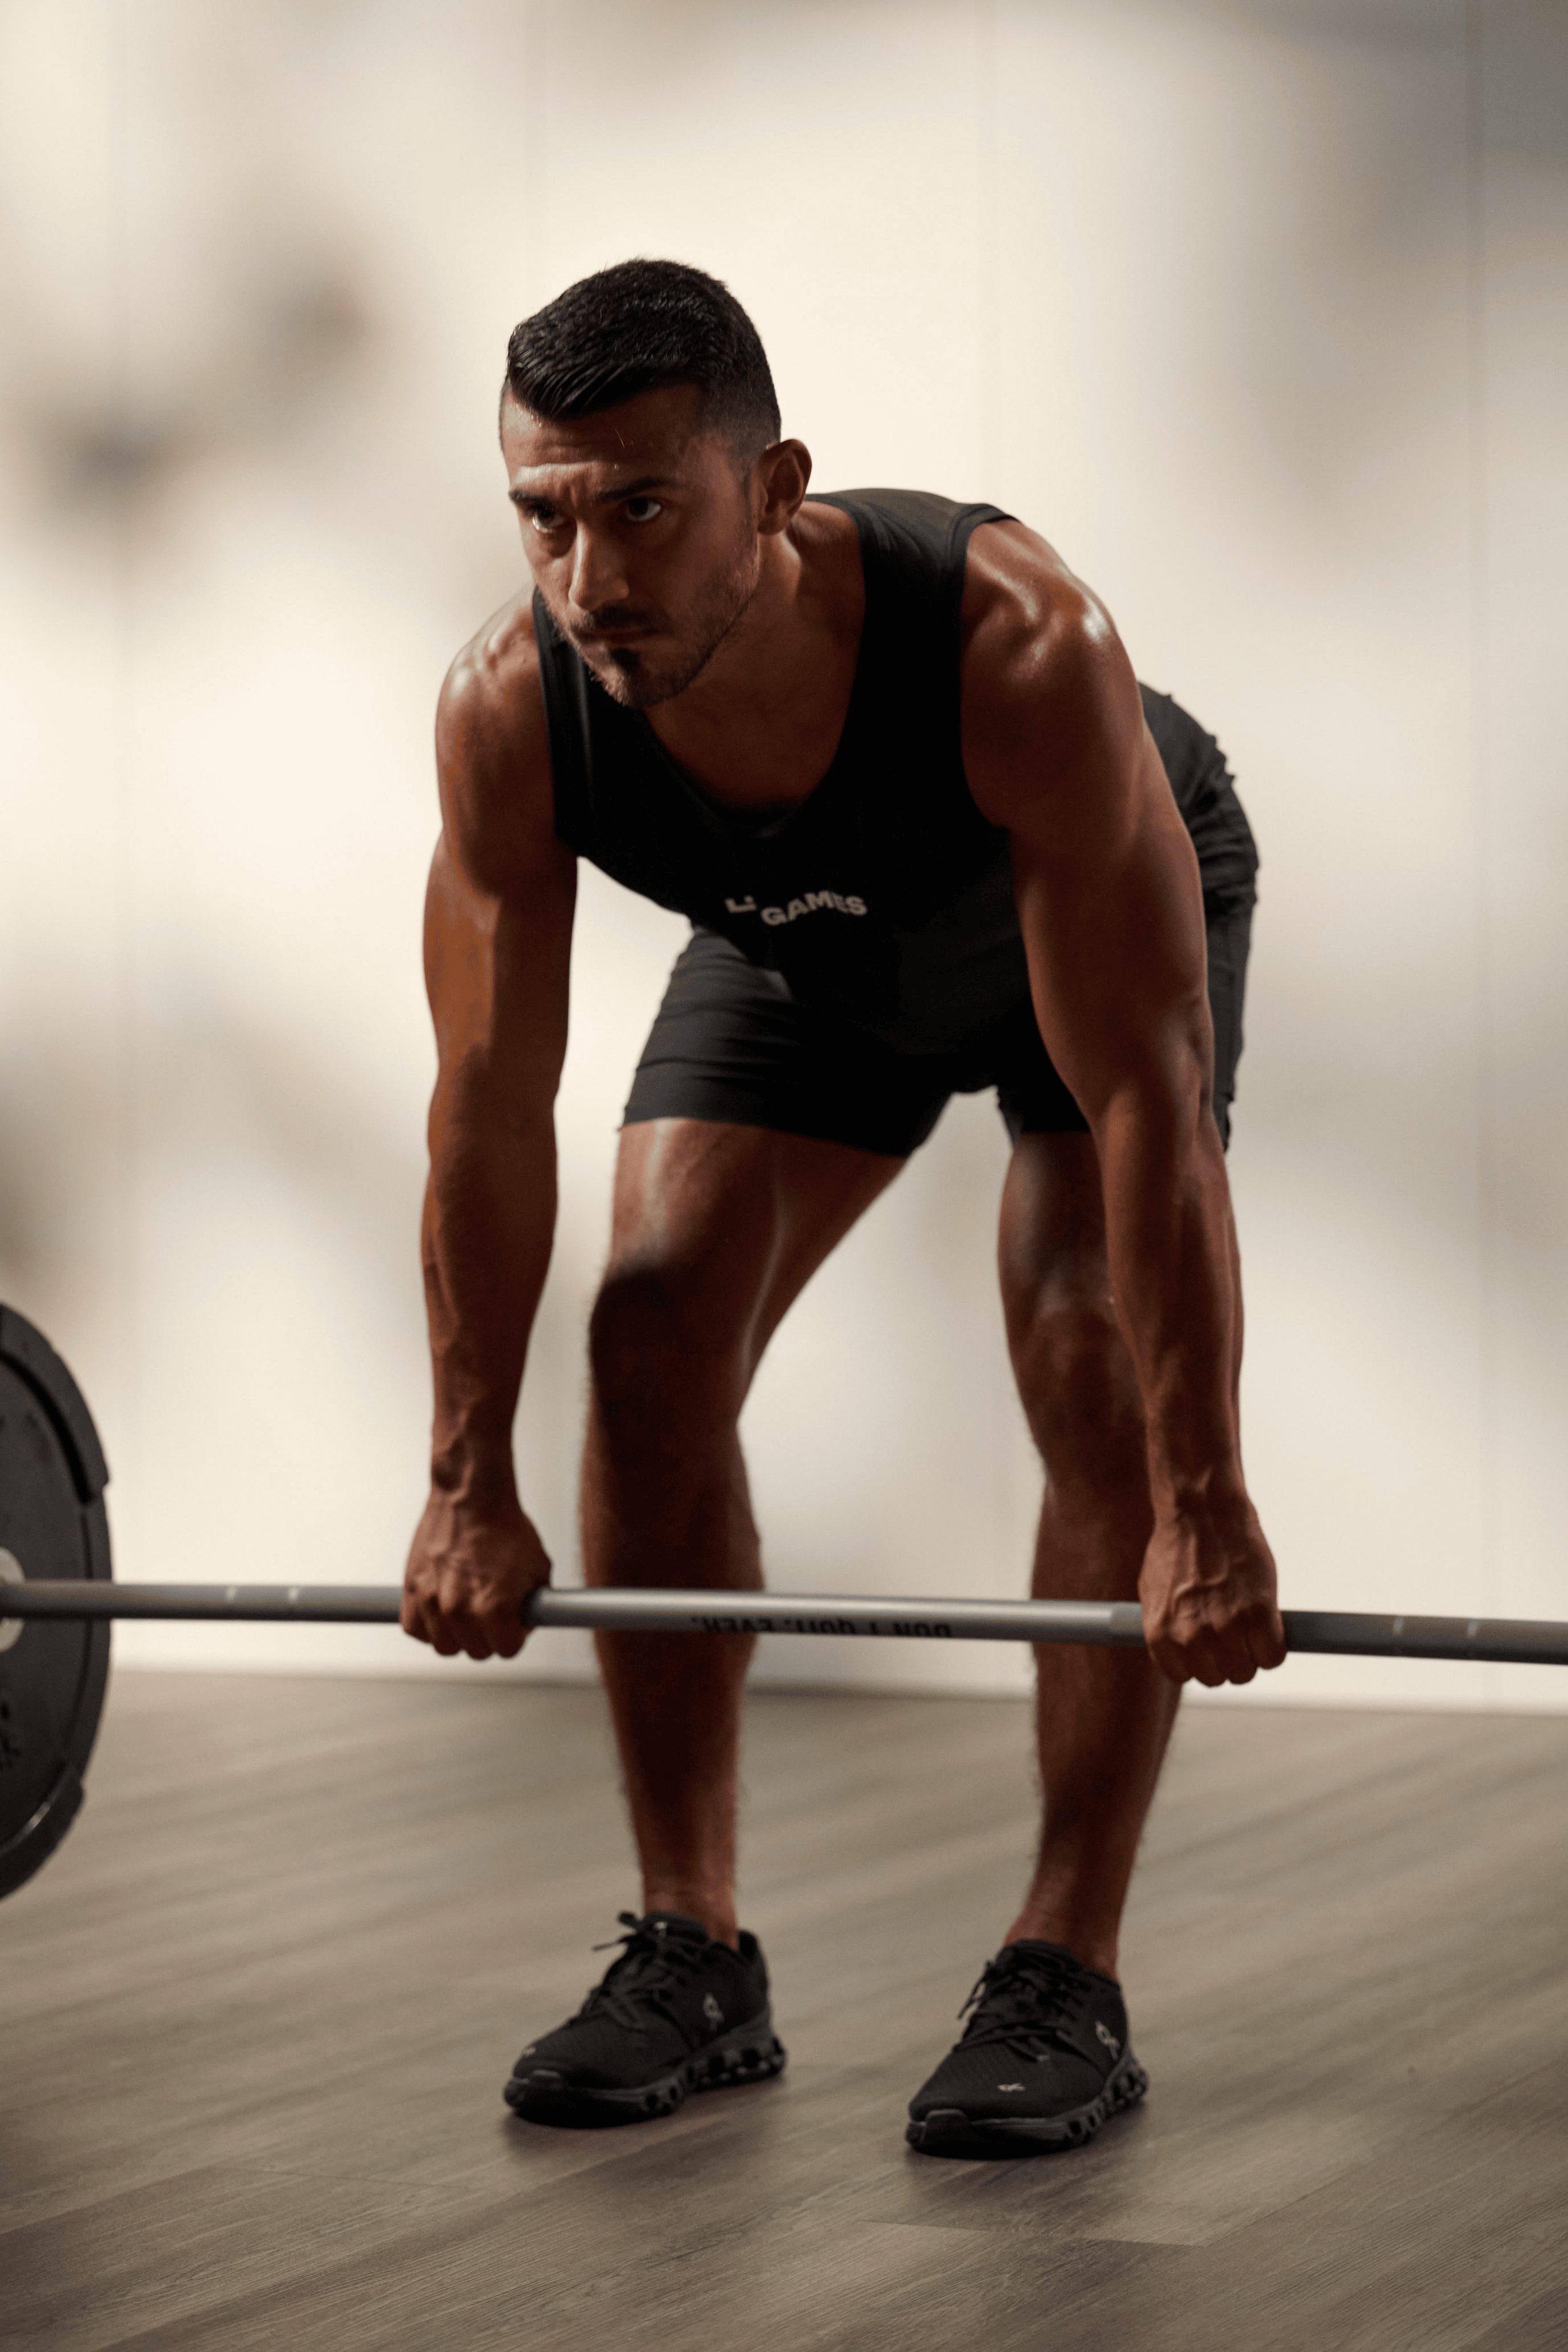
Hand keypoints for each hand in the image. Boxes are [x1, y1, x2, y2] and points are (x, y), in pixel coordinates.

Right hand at [401, 1486, 551, 1659]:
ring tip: (467, 1608)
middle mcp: (460, 1610)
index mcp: (494, 1608)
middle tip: (490, 1612)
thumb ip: (534, 1605)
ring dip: (458, 1634)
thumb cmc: (505, 1528)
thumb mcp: (537, 1569)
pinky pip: (416, 1629)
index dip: (515, 1634)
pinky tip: (442, 1609)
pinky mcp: (411, 1591)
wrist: (470, 1498)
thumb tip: (530, 1623)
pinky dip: (427, 1624)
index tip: (513, 1621)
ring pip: (446, 1646)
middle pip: (477, 1652)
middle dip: (488, 1635)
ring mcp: (432, 1602)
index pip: (508, 1649)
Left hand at [1139, 1498, 1284, 1686]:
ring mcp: (1225, 1627)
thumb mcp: (1154, 1592)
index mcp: (1161, 1635)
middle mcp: (1191, 1637)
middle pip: (1220, 1677)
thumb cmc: (1177, 1546)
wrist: (1201, 1511)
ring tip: (1248, 1624)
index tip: (1208, 1645)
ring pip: (1247, 1670)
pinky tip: (1268, 1626)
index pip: (1186, 1675)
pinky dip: (1274, 1646)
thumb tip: (1177, 1651)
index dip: (1201, 1660)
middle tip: (1233, 1631)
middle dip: (1227, 1657)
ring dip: (1251, 1653)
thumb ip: (1165, 1628)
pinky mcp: (1258, 1615)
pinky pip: (1273, 1656)